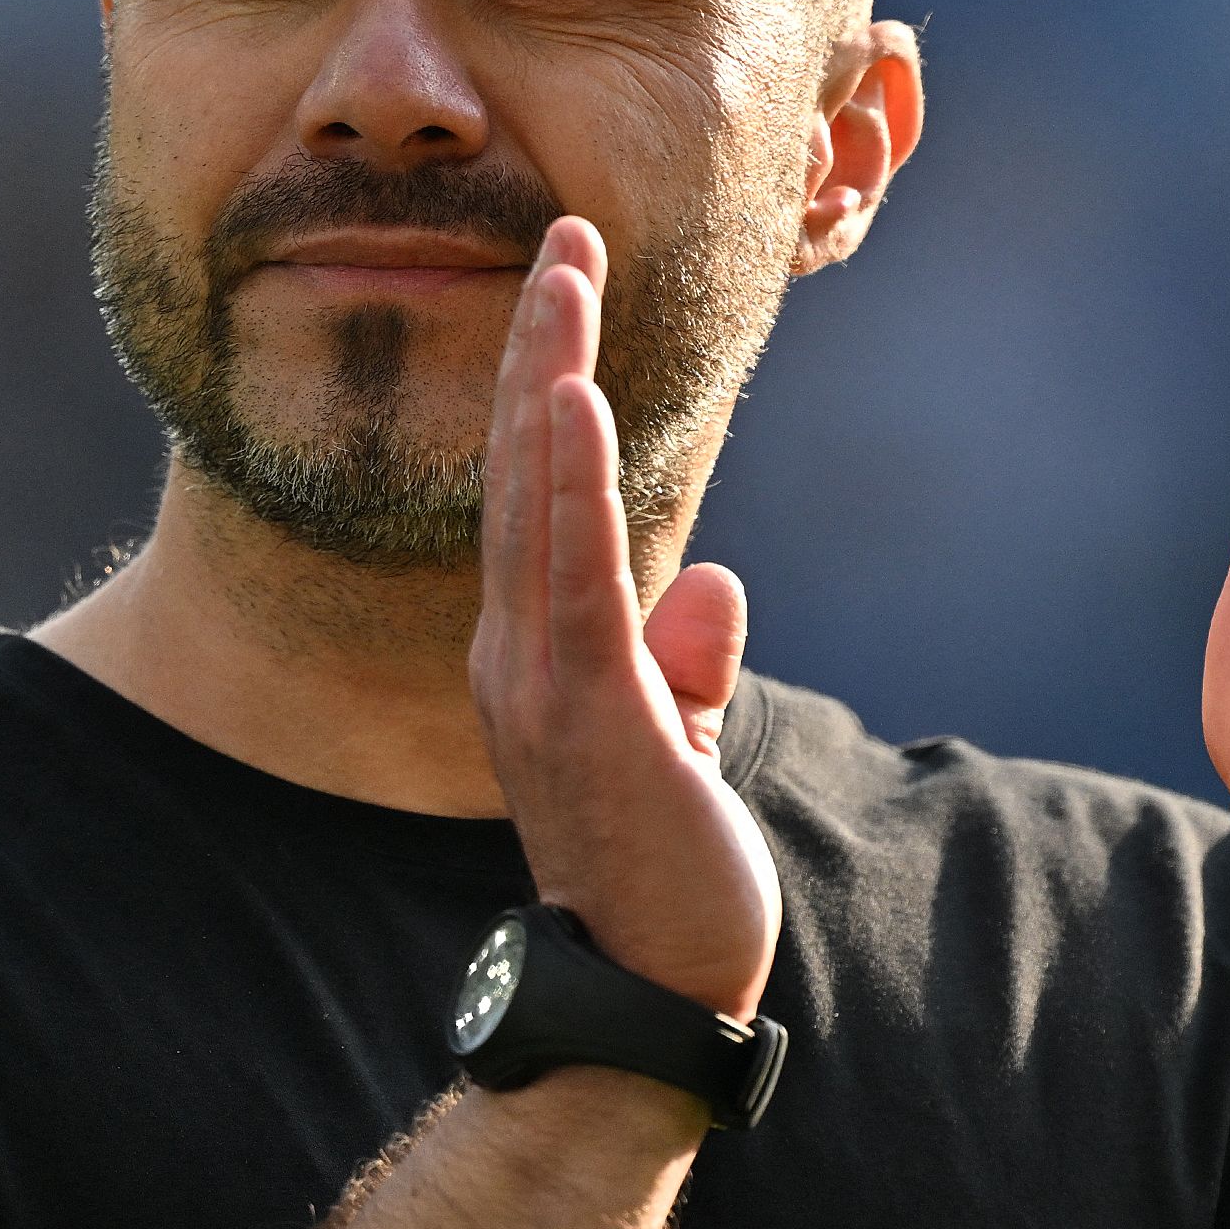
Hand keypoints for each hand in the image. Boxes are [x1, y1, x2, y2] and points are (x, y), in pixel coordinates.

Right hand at [470, 218, 781, 1020]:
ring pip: (539, 502)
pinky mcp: (592, 714)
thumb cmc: (661, 874)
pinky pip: (574, 580)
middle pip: (526, 473)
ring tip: (561, 276)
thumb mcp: (679, 744)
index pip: (539, 498)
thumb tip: (710, 588)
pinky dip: (567, 485)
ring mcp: (544, 682)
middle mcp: (519, 654)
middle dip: (540, 348)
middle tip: (560, 236)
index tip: (566, 292)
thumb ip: (685, 665)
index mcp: (537, 656)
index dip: (546, 389)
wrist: (650, 992)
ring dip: (548, 380)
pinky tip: (567, 403)